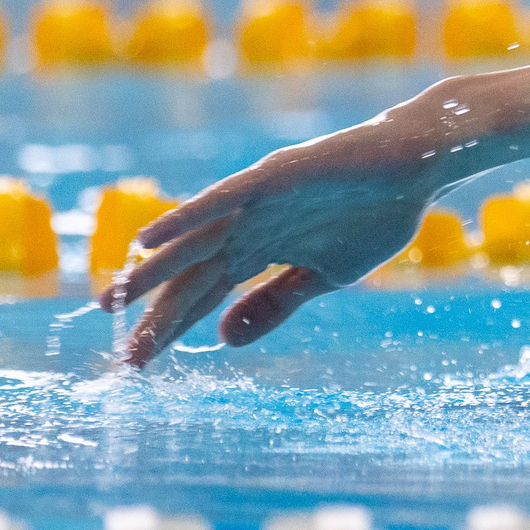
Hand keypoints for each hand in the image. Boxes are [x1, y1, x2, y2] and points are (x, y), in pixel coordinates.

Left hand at [102, 116, 443, 367]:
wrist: (418, 166)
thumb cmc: (375, 213)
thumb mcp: (322, 276)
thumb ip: (274, 303)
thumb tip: (223, 341)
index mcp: (259, 248)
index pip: (204, 294)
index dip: (171, 327)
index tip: (139, 363)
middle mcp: (248, 224)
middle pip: (190, 274)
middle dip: (153, 311)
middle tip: (118, 351)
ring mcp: (258, 199)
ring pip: (194, 241)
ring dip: (152, 270)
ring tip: (112, 298)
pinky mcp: (273, 177)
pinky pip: (221, 202)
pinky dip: (184, 220)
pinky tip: (148, 240)